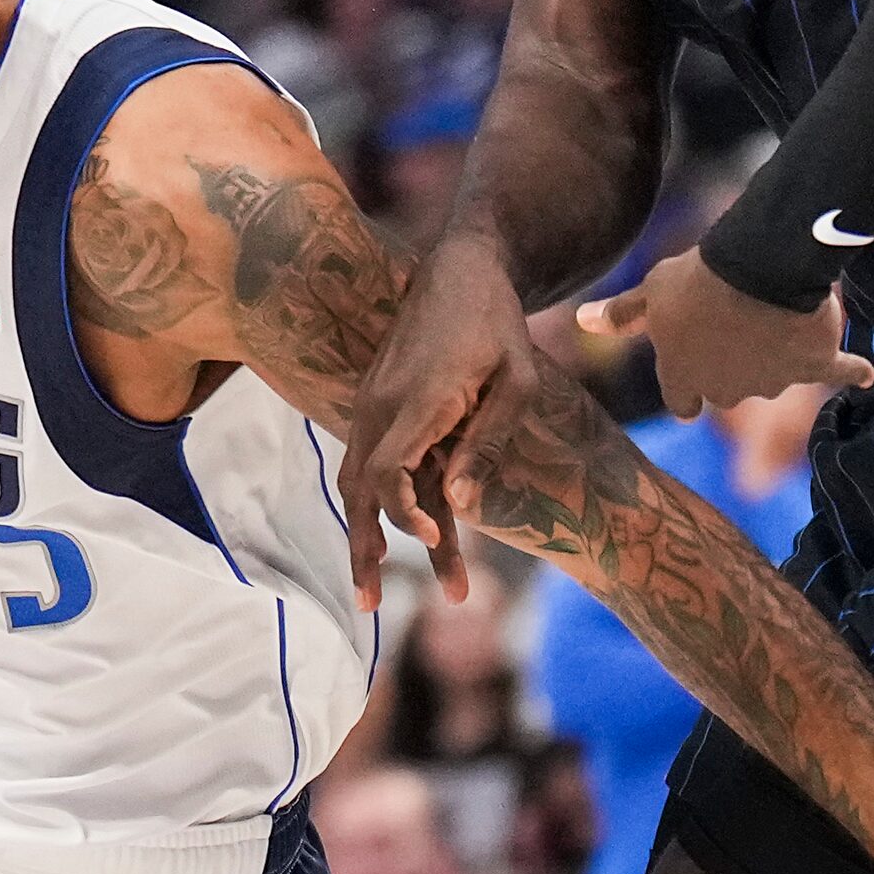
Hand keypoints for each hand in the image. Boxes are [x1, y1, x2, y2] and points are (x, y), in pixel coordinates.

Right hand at [342, 232, 537, 608]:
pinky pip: (374, 462)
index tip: (433, 533)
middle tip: (370, 606)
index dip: (403, 513)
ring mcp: (373, 405)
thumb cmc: (498, 322)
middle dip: (363, 550)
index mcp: (415, 400)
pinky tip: (411, 536)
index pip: (387, 474)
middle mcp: (380, 406)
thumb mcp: (515, 381)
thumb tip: (458, 504)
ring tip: (377, 590)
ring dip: (367, 535)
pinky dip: (383, 503)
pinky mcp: (379, 405)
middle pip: (358, 491)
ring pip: (359, 483)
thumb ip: (487, 443)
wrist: (463, 266)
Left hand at [577, 249, 873, 417]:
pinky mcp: (815, 364)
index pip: (683, 401)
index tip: (694, 363)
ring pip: (774, 376)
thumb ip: (622, 313)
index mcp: (685, 377)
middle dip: (730, 366)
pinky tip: (865, 374)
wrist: (756, 268)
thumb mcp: (652, 290)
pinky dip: (851, 372)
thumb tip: (580, 322)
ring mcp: (774, 382)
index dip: (687, 383)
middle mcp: (728, 391)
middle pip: (728, 391)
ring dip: (775, 352)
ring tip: (772, 309)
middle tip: (732, 325)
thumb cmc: (695, 278)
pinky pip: (838, 372)